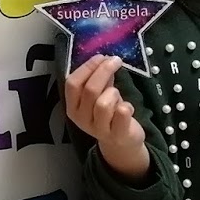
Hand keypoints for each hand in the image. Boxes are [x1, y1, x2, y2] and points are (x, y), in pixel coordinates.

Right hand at [64, 54, 148, 180]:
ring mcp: (98, 129)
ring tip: (117, 95)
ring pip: (103, 103)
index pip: (72, 83)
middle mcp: (81, 119)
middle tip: (116, 61)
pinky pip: (121, 114)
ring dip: (113, 93)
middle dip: (104, 71)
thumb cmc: (109, 114)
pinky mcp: (117, 135)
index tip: (101, 57)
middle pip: (89, 90)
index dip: (87, 67)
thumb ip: (99, 80)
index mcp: (73, 107)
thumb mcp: (100, 95)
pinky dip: (126, 106)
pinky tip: (127, 107)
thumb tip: (104, 59)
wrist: (121, 143)